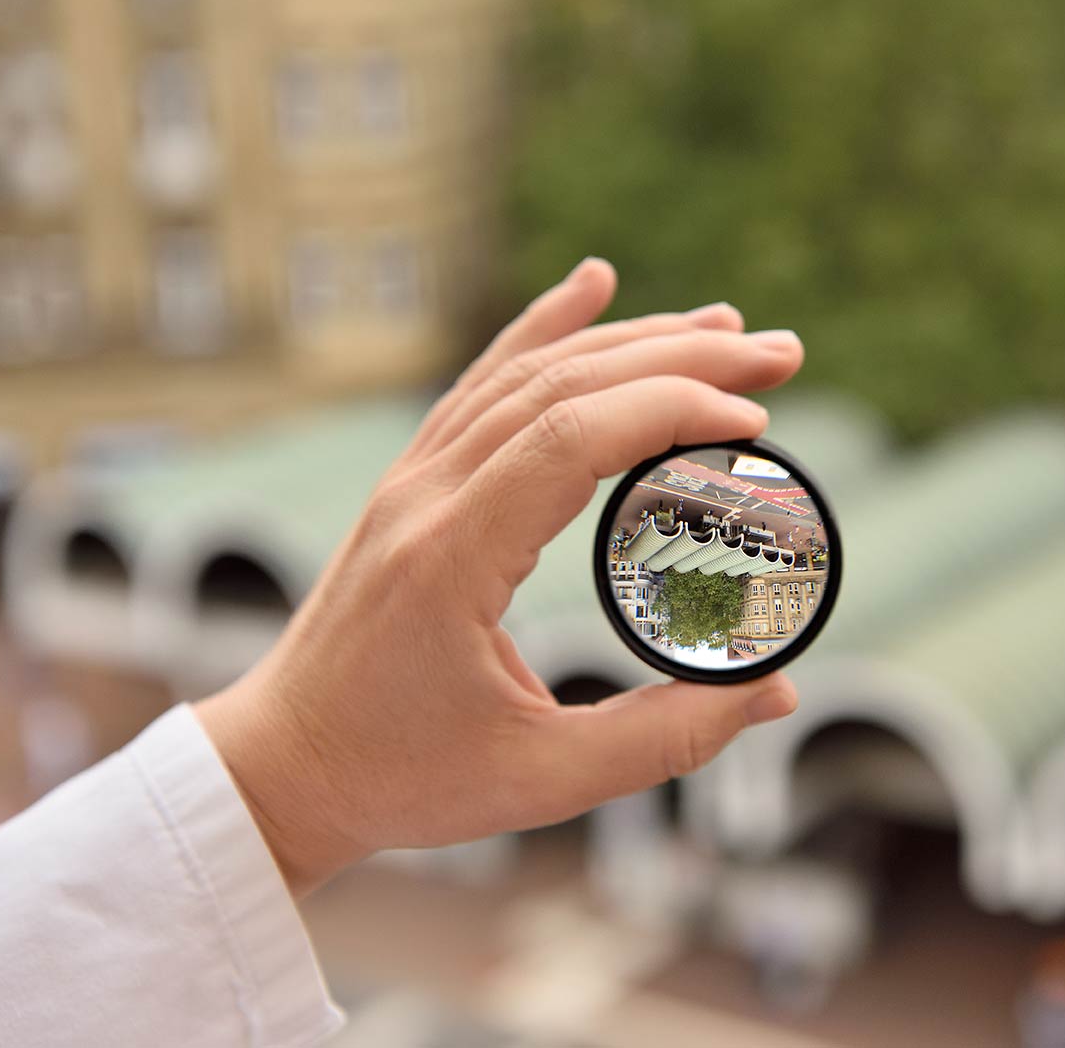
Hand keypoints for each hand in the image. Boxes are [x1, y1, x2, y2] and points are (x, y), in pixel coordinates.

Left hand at [195, 259, 804, 894]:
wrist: (282, 768)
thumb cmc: (400, 779)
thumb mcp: (540, 779)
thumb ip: (664, 737)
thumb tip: (778, 694)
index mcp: (450, 557)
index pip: (571, 437)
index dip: (673, 411)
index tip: (758, 422)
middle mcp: (425, 495)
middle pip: (561, 384)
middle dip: (681, 357)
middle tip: (782, 353)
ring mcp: (413, 479)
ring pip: (527, 371)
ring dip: (631, 338)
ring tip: (725, 329)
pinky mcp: (414, 483)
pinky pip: (483, 382)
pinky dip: (543, 327)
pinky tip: (591, 284)